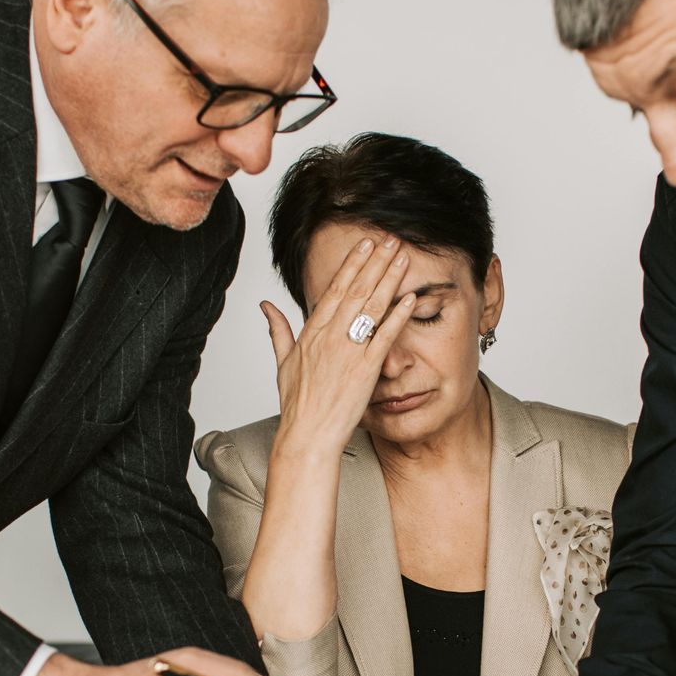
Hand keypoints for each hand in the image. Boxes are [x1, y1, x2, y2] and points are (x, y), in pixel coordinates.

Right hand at [262, 235, 418, 457]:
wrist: (307, 436)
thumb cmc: (297, 405)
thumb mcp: (283, 362)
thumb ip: (278, 330)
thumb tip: (266, 306)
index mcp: (311, 332)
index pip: (334, 289)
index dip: (352, 265)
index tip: (365, 245)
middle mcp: (329, 337)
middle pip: (356, 290)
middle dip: (375, 262)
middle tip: (390, 239)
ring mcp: (347, 352)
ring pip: (371, 307)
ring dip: (389, 279)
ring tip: (402, 257)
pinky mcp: (364, 369)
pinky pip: (384, 337)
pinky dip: (397, 316)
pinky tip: (410, 298)